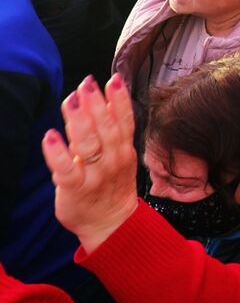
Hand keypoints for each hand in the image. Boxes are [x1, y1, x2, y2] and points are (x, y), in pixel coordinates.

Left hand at [40, 74, 138, 251]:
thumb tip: (104, 100)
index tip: (113, 79)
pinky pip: (66, 170)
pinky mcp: (75, 189)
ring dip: (79, 120)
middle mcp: (113, 160)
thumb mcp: (119, 157)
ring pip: (88, 144)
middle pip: (106, 128)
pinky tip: (50, 136)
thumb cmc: (111, 186)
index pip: (124, 120)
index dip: (120, 99)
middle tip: (86, 84)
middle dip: (96, 104)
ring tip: (71, 100)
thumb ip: (111, 131)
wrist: (110, 224)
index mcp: (124, 150)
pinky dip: (58, 153)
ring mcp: (95, 175)